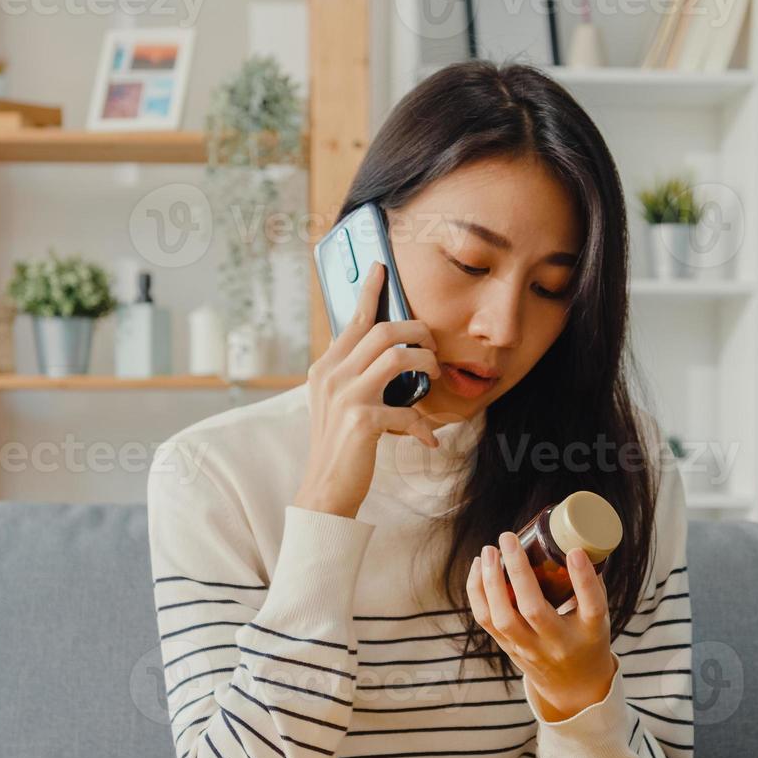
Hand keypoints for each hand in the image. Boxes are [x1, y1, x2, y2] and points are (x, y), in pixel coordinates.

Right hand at [292, 261, 444, 518]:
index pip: (351, 320)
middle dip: (418, 332)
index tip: (381, 267)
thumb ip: (353, 374)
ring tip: (433, 376)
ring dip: (425, 363)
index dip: (370, 291)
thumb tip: (384, 351)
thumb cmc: (340, 445)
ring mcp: (345, 397)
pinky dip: (422, 425)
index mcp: (325, 367)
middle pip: (383, 331)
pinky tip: (429, 439)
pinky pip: (406, 410)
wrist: (324, 490)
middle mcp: (330, 376)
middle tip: (432, 347)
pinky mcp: (361, 421)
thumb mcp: (338, 403)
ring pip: (396, 356)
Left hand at [467, 532, 618, 721]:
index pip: (591, 606)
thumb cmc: (587, 640)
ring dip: (489, 582)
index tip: (574, 552)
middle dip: (517, 571)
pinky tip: (478, 568)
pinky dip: (477, 592)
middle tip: (508, 538)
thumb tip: (575, 540)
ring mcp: (529, 649)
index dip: (583, 579)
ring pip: (501, 618)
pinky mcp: (508, 648)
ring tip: (489, 551)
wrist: (573, 688)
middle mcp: (557, 643)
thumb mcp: (599, 617)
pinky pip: (486, 620)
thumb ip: (589, 583)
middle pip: (534, 610)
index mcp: (590, 633)